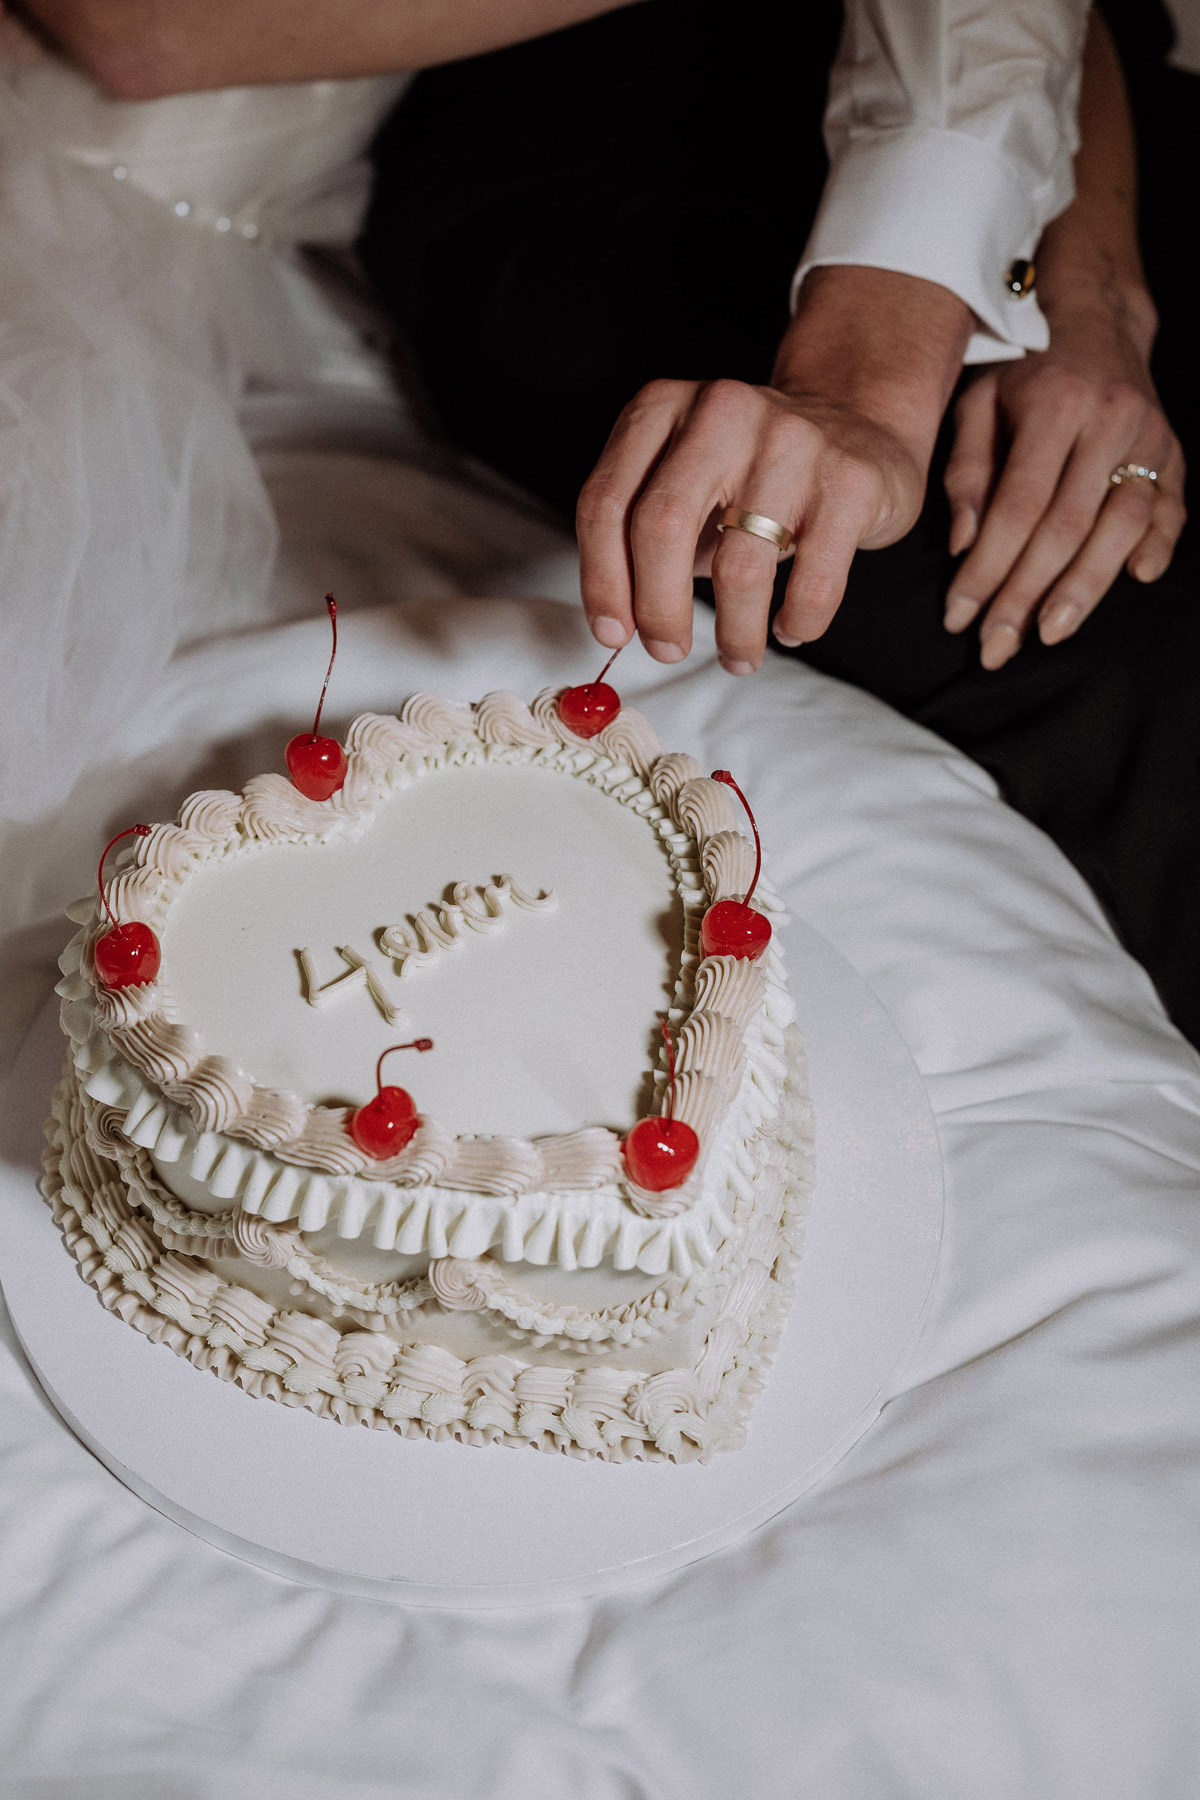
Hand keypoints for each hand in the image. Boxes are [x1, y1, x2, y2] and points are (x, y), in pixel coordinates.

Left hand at [577, 267, 971, 673]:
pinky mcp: (851, 480)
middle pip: (661, 527)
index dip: (601, 580)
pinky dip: (798, 622)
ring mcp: (792, 441)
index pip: (606, 502)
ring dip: (735, 634)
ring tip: (739, 658)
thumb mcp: (683, 479)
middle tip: (667, 650)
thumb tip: (617, 627)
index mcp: (662, 408)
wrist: (859, 426)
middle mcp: (722, 411)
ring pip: (739, 566)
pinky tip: (790, 628)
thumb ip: (640, 534)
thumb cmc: (752, 474)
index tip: (612, 634)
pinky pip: (814, 582)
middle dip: (658, 610)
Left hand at [943, 301, 1186, 668]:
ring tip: (1050, 633)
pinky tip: (1136, 578)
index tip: (960, 616)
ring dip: (1087, 586)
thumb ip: (965, 471)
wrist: (1095, 323)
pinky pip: (1171, 507)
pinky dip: (1157, 545)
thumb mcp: (977, 404)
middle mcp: (1109, 421)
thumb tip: (962, 545)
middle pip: (1067, 527)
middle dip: (1027, 594)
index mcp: (1055, 406)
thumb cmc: (1022, 374)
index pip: (1017, 507)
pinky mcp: (1173, 453)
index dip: (988, 568)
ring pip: (1123, 525)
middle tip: (997, 646)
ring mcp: (1149, 437)